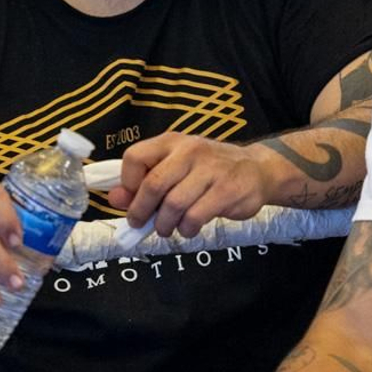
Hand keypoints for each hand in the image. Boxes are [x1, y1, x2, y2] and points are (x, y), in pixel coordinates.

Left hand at [107, 133, 274, 237]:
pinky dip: (186, 229)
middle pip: (153, 185)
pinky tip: (189, 228)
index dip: (127, 183)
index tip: (132, 199)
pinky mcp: (226, 190)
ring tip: (167, 228)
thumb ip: (145, 181)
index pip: (135, 157)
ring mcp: (210, 169)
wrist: (257, 170)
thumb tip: (114, 197)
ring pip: (173, 205)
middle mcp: (190, 151)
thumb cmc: (209, 170)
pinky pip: (195, 216)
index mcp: (172, 142)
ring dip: (164, 224)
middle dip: (141, 211)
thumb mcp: (176, 168)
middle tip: (140, 224)